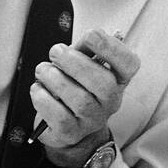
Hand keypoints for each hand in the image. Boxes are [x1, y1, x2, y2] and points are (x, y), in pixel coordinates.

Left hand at [31, 28, 139, 164]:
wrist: (64, 124)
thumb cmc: (73, 86)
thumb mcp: (81, 65)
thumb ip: (82, 51)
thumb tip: (77, 46)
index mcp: (118, 79)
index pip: (129, 65)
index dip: (111, 47)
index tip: (90, 35)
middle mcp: (110, 101)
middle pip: (103, 83)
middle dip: (75, 62)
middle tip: (55, 52)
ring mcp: (92, 120)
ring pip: (79, 100)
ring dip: (55, 79)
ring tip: (43, 71)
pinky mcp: (71, 133)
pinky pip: (59, 116)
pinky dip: (43, 98)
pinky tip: (38, 89)